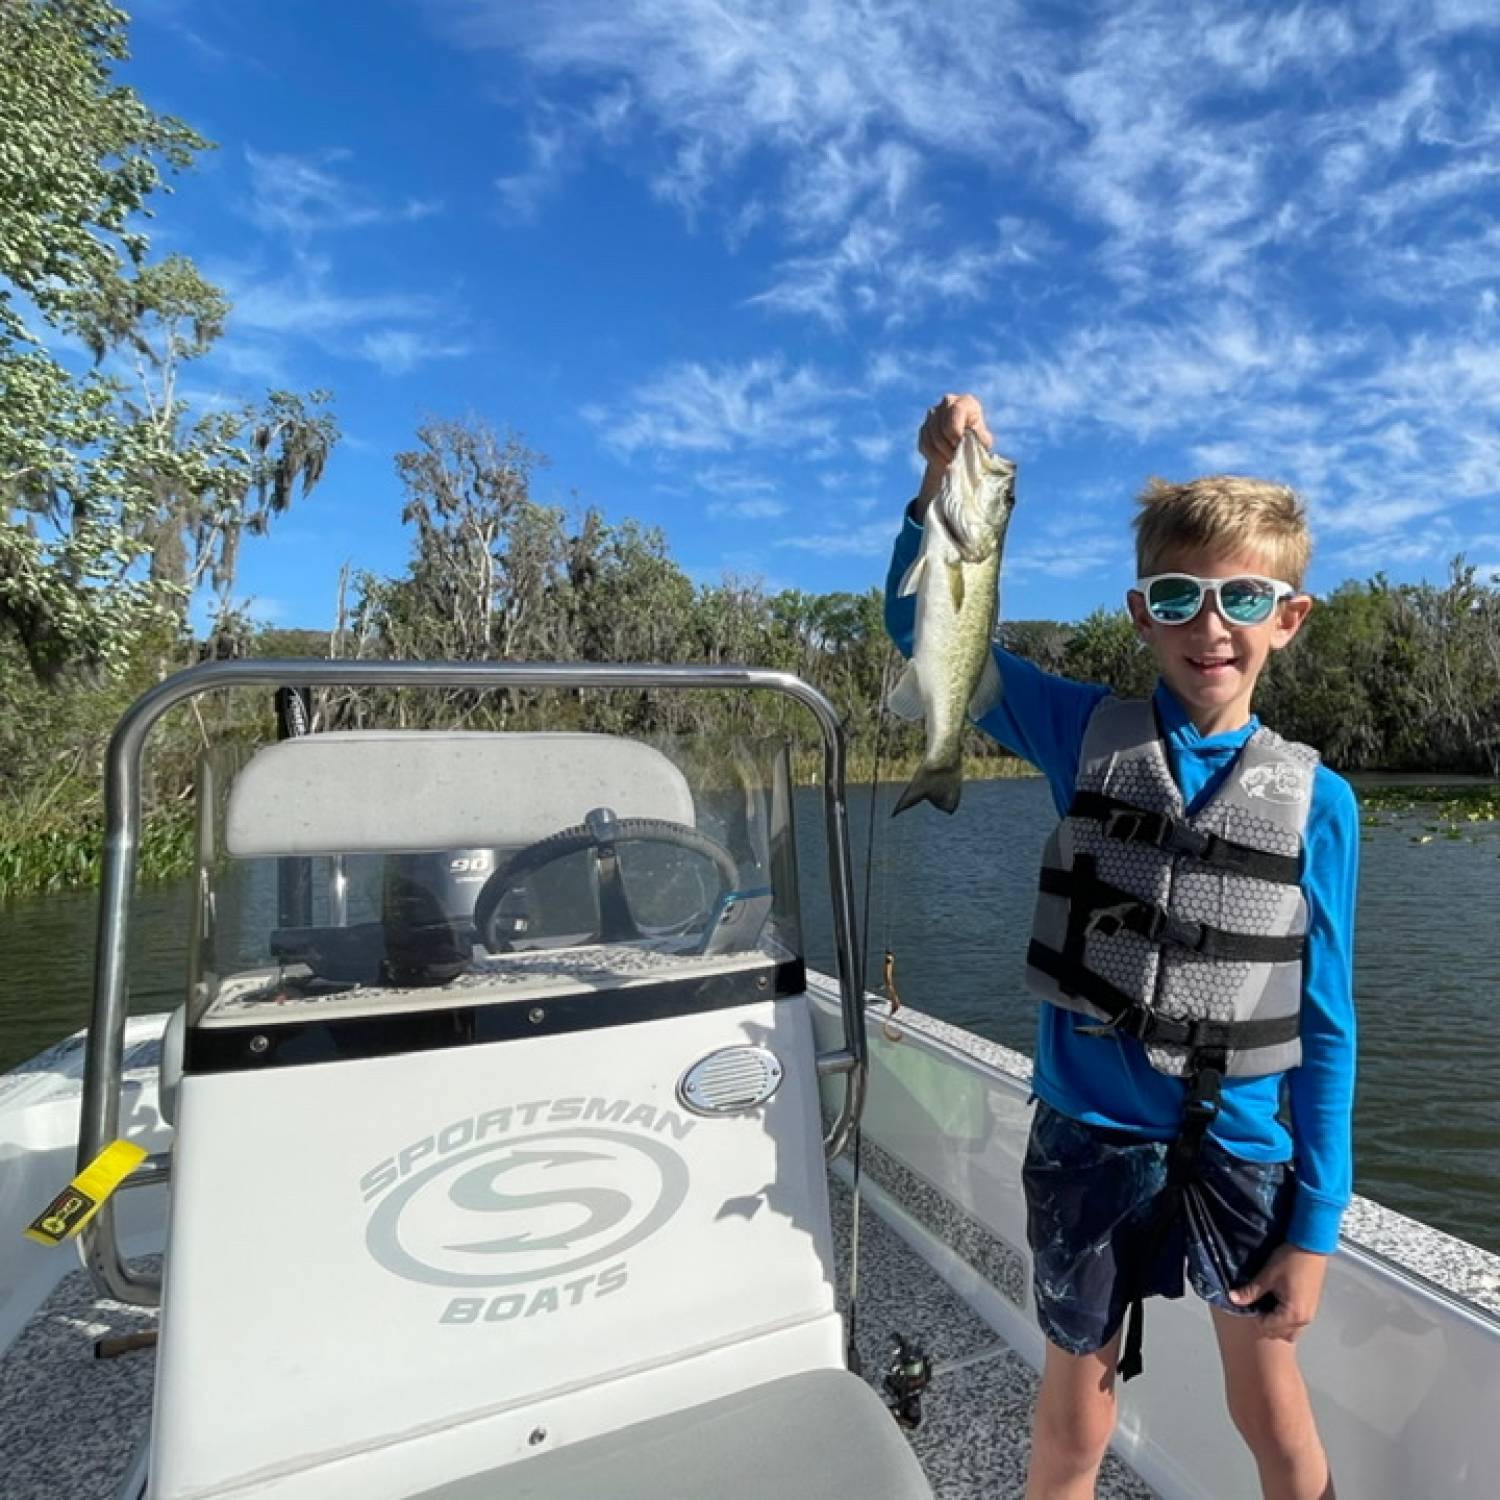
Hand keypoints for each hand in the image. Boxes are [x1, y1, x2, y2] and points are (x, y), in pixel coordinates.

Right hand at [915, 394, 994, 516]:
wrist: (964, 458)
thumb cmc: (979, 454)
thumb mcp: (983, 449)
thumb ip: (980, 444)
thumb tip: (982, 447)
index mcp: (968, 404)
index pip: (957, 412)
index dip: (957, 433)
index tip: (960, 448)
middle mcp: (950, 402)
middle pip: (941, 426)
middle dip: (949, 447)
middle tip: (956, 459)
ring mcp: (934, 413)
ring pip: (930, 436)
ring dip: (941, 454)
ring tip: (951, 462)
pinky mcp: (924, 427)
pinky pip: (923, 443)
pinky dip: (932, 454)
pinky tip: (942, 459)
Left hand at [1228, 1243, 1328, 1341]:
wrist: (1311, 1246)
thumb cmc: (1289, 1260)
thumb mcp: (1267, 1276)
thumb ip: (1250, 1291)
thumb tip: (1232, 1299)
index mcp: (1293, 1315)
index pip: (1267, 1328)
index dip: (1254, 1317)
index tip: (1250, 1302)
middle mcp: (1304, 1320)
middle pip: (1279, 1333)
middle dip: (1266, 1323)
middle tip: (1258, 1303)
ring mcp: (1310, 1315)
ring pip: (1290, 1331)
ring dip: (1277, 1323)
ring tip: (1268, 1304)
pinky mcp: (1312, 1308)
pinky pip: (1297, 1323)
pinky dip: (1286, 1319)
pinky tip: (1279, 1302)